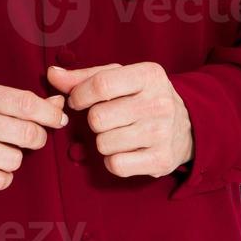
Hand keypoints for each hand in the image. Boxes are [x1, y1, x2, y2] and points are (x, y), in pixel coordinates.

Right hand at [0, 81, 67, 191]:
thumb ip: (23, 101)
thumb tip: (59, 106)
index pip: (25, 103)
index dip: (49, 114)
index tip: (59, 120)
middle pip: (26, 133)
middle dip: (37, 138)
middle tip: (32, 138)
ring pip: (15, 159)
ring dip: (14, 158)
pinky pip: (0, 181)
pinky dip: (2, 177)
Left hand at [47, 62, 193, 177]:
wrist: (188, 126)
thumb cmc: (143, 97)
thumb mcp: (121, 78)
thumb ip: (84, 76)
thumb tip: (52, 74)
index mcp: (149, 75)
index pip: (101, 84)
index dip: (79, 95)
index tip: (78, 101)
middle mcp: (159, 103)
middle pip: (98, 118)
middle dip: (93, 121)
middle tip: (106, 119)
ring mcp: (162, 133)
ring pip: (103, 143)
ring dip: (103, 141)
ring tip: (119, 133)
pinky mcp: (162, 160)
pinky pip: (116, 165)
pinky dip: (113, 160)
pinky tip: (125, 150)